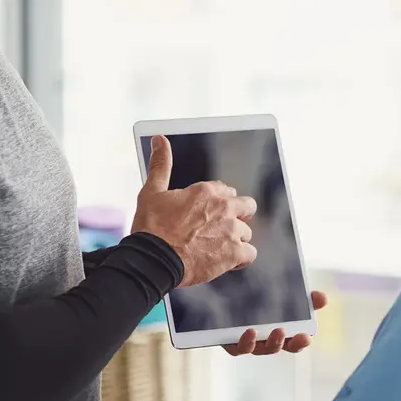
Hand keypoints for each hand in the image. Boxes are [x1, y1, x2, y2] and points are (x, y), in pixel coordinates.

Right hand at [132, 135, 258, 287]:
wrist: (152, 261)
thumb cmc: (150, 229)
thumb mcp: (151, 192)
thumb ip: (160, 164)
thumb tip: (160, 139)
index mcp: (206, 191)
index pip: (226, 190)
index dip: (217, 202)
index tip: (207, 212)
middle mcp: (223, 208)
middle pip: (246, 206)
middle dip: (237, 215)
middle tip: (219, 228)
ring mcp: (231, 231)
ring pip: (246, 232)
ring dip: (235, 239)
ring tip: (215, 247)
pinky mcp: (234, 253)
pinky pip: (250, 254)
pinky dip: (240, 258)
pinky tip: (226, 260)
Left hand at [223, 291, 328, 354]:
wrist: (218, 285)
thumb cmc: (253, 290)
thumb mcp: (278, 288)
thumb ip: (300, 294)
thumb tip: (323, 298)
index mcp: (276, 328)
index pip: (294, 339)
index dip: (301, 340)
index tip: (308, 335)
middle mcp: (261, 338)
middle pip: (279, 347)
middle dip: (292, 343)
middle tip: (302, 336)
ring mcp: (244, 339)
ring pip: (260, 349)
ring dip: (273, 343)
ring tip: (278, 331)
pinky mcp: (226, 338)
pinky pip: (237, 347)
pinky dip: (246, 342)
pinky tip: (252, 331)